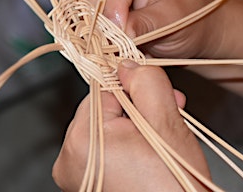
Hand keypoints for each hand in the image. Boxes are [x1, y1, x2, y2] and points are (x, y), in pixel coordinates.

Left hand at [52, 61, 209, 191]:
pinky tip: (148, 149)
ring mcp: (73, 175)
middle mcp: (68, 158)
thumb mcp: (166, 123)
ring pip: (104, 128)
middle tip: (170, 113)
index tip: (161, 94)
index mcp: (82, 138)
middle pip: (102, 109)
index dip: (133, 87)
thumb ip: (146, 82)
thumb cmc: (174, 184)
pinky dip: (123, 145)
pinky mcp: (82, 185)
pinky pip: (101, 150)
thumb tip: (126, 62)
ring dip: (132, 125)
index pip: (102, 88)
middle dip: (136, 107)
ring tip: (163, 134)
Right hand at [78, 0, 221, 58]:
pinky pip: (73, 9)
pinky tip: (95, 43)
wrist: (186, 24)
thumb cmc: (187, 17)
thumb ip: (145, 24)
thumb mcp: (174, 20)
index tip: (117, 40)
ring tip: (103, 49)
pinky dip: (81, 28)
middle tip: (106, 50)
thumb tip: (117, 35)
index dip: (112, 11)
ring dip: (85, 26)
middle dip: (94, 20)